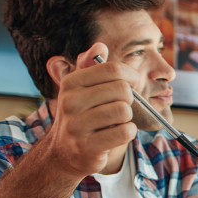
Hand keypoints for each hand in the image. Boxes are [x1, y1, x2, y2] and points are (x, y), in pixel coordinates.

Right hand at [42, 42, 138, 177]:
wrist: (66, 152)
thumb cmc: (83, 114)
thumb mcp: (82, 88)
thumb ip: (91, 65)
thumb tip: (100, 45)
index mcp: (71, 83)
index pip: (113, 70)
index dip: (130, 76)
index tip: (131, 83)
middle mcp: (70, 102)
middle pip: (122, 90)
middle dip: (128, 99)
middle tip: (117, 107)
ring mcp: (76, 126)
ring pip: (124, 111)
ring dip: (126, 118)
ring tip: (113, 121)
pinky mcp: (87, 147)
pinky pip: (125, 131)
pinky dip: (127, 132)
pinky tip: (115, 134)